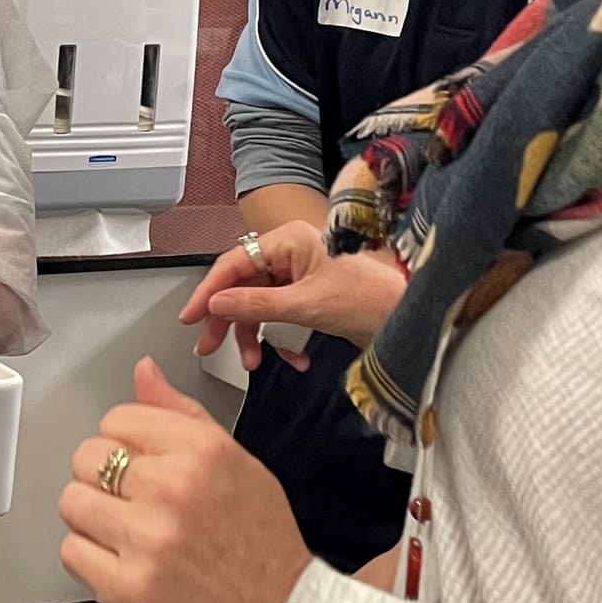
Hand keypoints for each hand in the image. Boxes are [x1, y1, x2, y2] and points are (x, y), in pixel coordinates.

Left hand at [57, 358, 310, 602]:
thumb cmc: (265, 554)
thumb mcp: (239, 467)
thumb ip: (182, 416)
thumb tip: (144, 373)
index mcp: (204, 452)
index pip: (119, 419)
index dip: (125, 444)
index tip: (140, 466)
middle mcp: (174, 489)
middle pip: (87, 457)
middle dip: (104, 480)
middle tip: (135, 505)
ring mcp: (147, 541)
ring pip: (72, 502)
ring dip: (93, 520)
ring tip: (131, 536)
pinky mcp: (128, 589)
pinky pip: (72, 552)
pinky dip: (92, 560)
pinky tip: (127, 565)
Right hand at [180, 220, 404, 371]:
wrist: (410, 318)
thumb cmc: (372, 299)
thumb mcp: (307, 305)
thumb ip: (257, 305)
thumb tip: (216, 305)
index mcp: (289, 240)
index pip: (234, 262)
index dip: (208, 291)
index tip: (190, 316)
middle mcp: (291, 253)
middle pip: (242, 285)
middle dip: (228, 320)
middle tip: (209, 344)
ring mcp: (299, 275)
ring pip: (257, 304)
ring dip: (254, 336)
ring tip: (254, 361)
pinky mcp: (307, 296)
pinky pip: (278, 316)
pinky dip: (279, 339)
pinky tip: (290, 357)